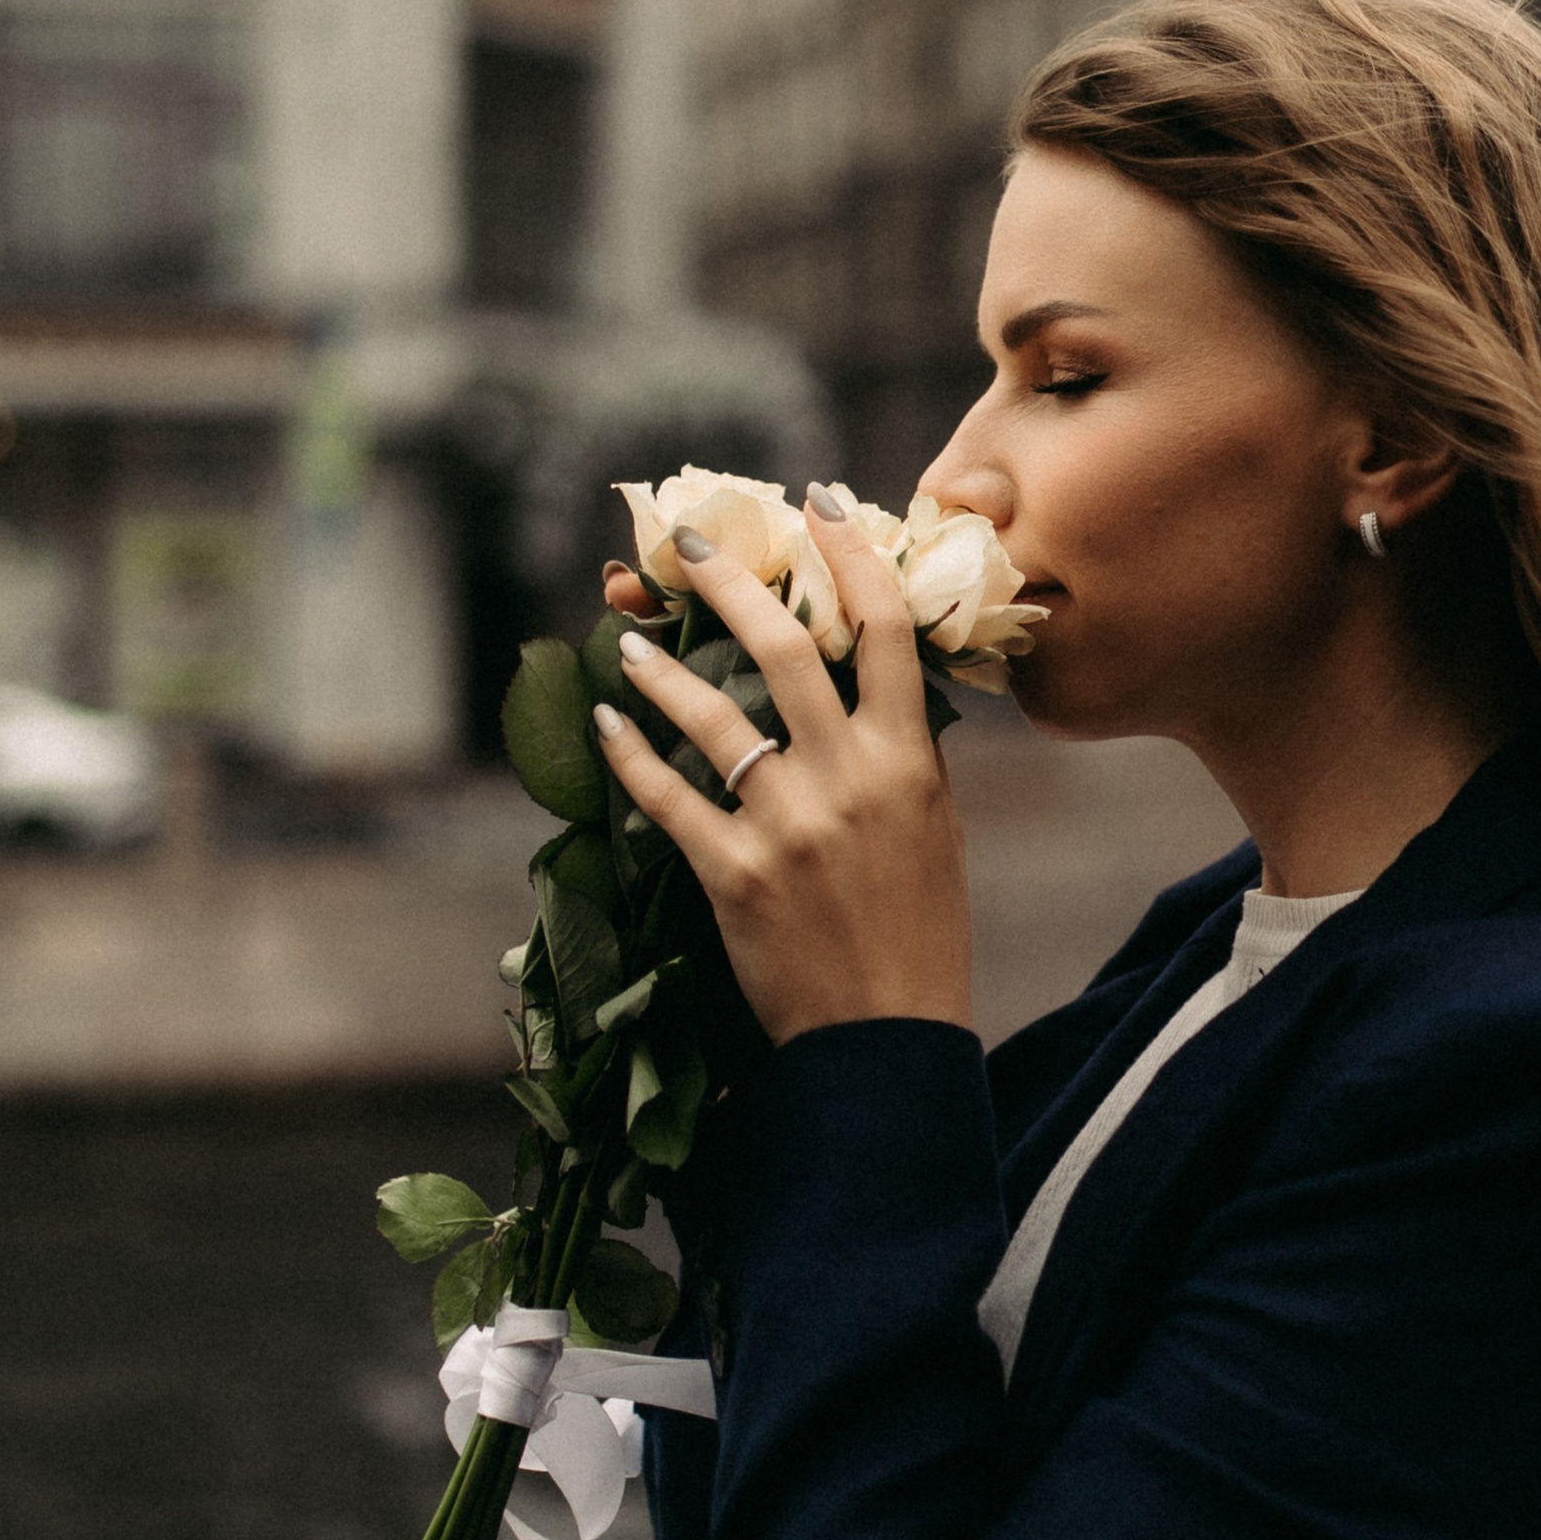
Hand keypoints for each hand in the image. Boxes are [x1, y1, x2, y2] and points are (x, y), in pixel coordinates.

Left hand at [591, 498, 975, 1045]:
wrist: (886, 1036)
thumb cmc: (919, 933)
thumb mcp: (934, 830)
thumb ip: (903, 755)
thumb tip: (879, 691)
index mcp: (908, 760)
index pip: (883, 629)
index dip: (850, 554)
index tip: (819, 503)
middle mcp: (848, 778)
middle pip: (785, 647)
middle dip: (733, 583)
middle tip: (694, 545)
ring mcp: (786, 824)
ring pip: (713, 715)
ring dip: (662, 668)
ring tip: (627, 639)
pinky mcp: (731, 873)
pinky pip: (666, 796)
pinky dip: (631, 755)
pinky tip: (606, 725)